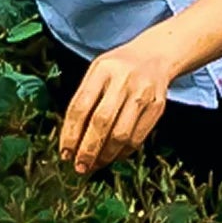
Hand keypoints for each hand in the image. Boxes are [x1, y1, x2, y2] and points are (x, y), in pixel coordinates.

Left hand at [58, 41, 177, 174]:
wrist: (155, 56)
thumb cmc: (118, 68)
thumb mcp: (97, 71)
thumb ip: (84, 98)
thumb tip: (71, 139)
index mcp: (102, 70)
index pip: (81, 106)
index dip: (70, 133)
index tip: (64, 153)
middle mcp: (123, 81)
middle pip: (101, 122)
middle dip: (87, 149)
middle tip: (79, 166)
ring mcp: (142, 94)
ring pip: (121, 134)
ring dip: (105, 155)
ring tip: (94, 165)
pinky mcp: (157, 107)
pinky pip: (137, 138)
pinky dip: (123, 152)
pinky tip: (112, 156)